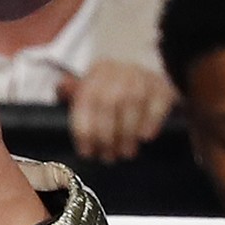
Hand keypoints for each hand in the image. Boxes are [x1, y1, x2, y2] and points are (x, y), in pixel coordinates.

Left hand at [58, 60, 175, 162]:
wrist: (148, 66)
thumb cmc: (114, 88)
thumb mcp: (92, 89)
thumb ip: (75, 93)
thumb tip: (61, 89)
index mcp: (96, 72)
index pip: (86, 100)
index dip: (85, 130)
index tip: (87, 153)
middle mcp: (118, 70)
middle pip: (108, 102)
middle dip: (106, 135)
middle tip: (108, 157)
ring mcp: (142, 75)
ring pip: (132, 103)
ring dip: (127, 133)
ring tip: (126, 153)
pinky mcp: (163, 85)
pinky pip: (157, 103)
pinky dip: (151, 122)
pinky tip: (145, 138)